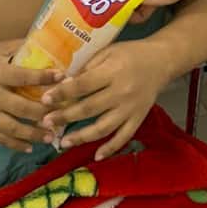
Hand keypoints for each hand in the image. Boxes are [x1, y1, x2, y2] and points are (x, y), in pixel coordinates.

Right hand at [0, 39, 63, 151]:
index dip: (43, 76)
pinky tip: (30, 147)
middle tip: (61, 115)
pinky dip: (16, 145)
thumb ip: (18, 47)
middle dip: (42, 112)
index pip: (23, 76)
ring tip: (51, 136)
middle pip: (20, 107)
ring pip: (12, 128)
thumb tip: (45, 40)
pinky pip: (1, 139)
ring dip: (33, 134)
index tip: (63, 76)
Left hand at [40, 40, 170, 160]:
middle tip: (46, 122)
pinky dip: (110, 148)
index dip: (62, 93)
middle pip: (89, 108)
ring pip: (103, 127)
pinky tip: (96, 156)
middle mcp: (122, 92)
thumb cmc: (130, 53)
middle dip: (65, 117)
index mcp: (113, 71)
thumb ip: (88, 66)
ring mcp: (131, 108)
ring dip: (81, 137)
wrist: (162, 61)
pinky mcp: (139, 118)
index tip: (44, 99)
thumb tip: (63, 83)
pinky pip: (124, 137)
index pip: (82, 85)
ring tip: (63, 142)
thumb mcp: (109, 51)